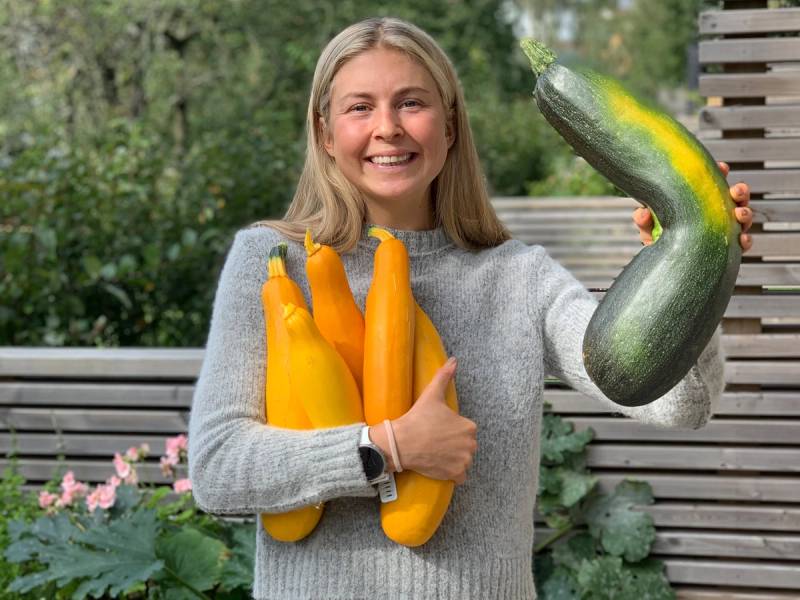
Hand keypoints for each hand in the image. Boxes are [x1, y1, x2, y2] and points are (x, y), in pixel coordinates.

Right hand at [388, 357, 476, 484]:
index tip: (438, 429)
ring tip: (436, 453)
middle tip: (435, 441)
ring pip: (463, 460)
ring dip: (454, 458)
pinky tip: (440, 465)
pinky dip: (453, 473)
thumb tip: (453, 360)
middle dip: (454, 444)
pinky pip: (460, 476)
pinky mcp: (456, 475)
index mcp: (469, 426)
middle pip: (465, 445)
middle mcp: (471, 445)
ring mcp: (464, 461)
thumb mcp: (432, 395)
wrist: (402, 442)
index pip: (465, 430)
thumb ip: (444, 376)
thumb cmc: (418, 418)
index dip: (451, 429)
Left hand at [633, 161, 752, 251]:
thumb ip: (645, 220)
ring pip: (744, 217)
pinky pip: (743, 243)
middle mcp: (716, 211)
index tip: (722, 168)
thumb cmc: (658, 238)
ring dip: (745, 213)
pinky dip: (746, 240)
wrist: (665, 264)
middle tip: (736, 191)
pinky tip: (742, 239)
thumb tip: (642, 213)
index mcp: (701, 199)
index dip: (721, 172)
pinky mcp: (728, 248)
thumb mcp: (649, 228)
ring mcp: (725, 229)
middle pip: (736, 197)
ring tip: (739, 214)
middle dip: (740, 191)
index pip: (714, 182)